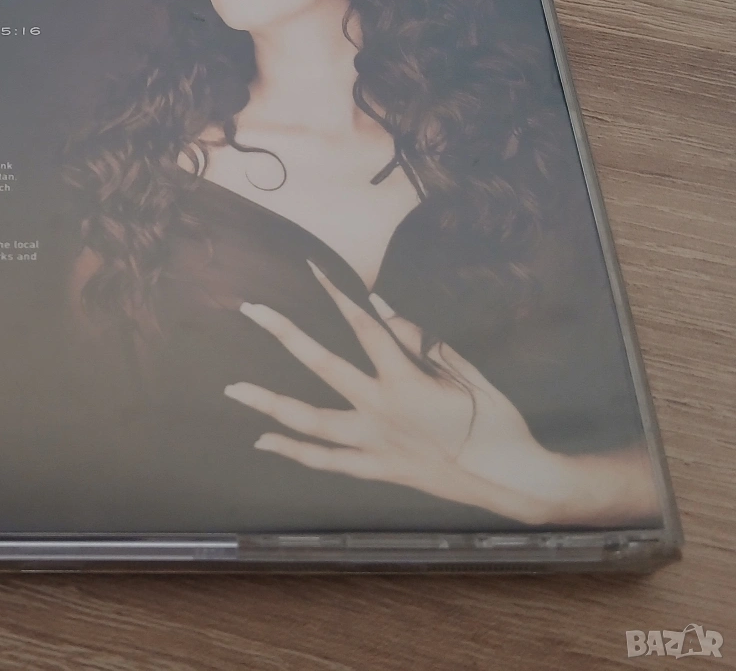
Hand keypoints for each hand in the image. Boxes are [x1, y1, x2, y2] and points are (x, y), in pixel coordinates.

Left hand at [224, 261, 658, 525]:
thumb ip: (417, 338)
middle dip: (283, 332)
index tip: (312, 268)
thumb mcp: (461, 368)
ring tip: (234, 390)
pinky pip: (327, 462)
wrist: (512, 478)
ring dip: (270, 403)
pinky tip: (264, 440)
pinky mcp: (376, 470)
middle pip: (320, 364)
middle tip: (250, 309)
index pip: (363, 325)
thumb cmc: (495, 418)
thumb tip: (380, 305)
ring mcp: (373, 443)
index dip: (337, 292)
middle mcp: (380, 409)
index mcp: (405, 380)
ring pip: (310, 422)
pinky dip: (294, 450)